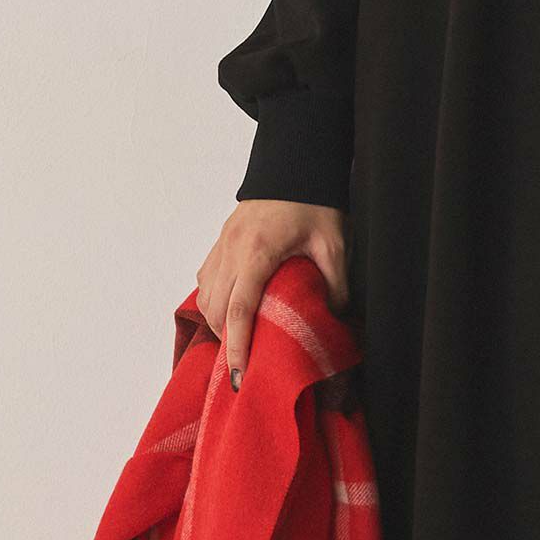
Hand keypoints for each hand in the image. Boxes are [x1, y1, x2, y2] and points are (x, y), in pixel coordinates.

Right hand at [195, 201, 348, 386]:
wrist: (293, 165)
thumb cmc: (313, 201)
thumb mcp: (333, 244)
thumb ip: (334, 284)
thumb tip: (332, 317)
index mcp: (257, 252)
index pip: (239, 310)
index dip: (238, 347)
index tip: (239, 374)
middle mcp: (231, 251)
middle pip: (217, 310)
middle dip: (226, 343)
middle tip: (242, 368)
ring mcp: (221, 246)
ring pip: (206, 298)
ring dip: (217, 324)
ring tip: (236, 343)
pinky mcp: (219, 243)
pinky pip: (206, 282)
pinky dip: (212, 303)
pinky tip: (228, 314)